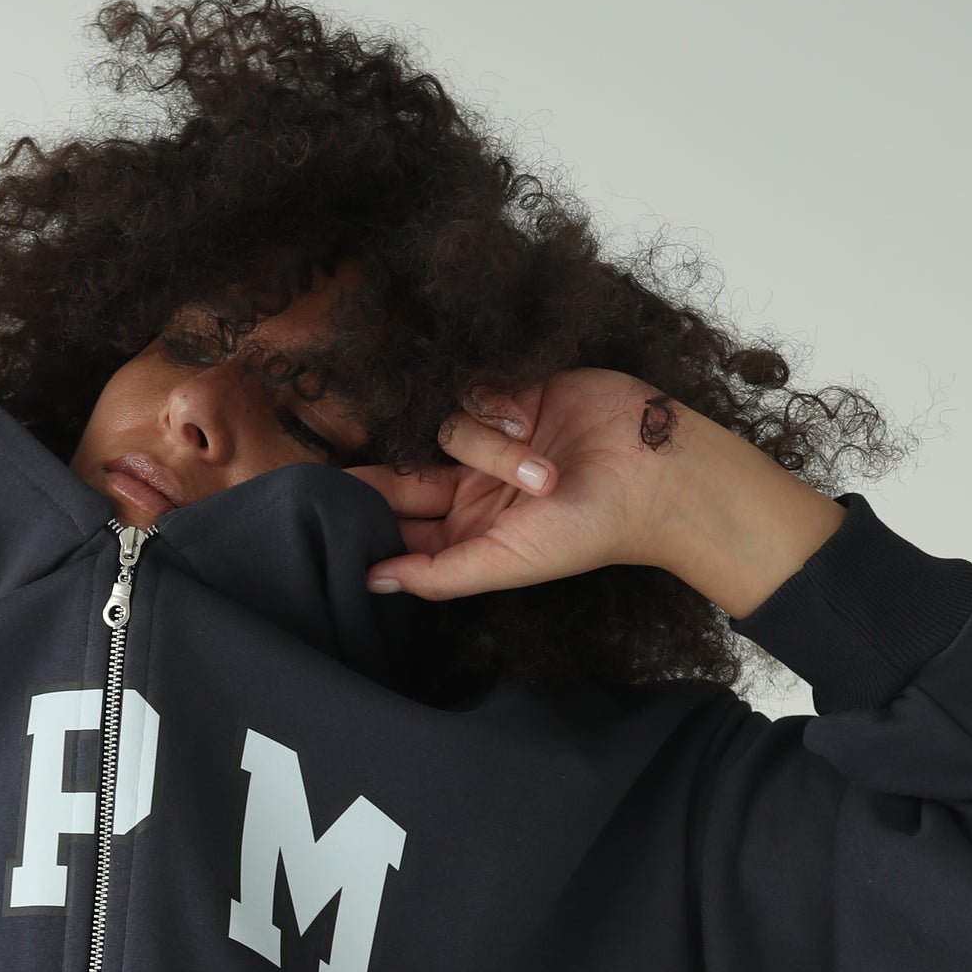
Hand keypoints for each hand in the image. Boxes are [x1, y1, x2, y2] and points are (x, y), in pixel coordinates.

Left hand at [360, 367, 841, 616]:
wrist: (657, 473)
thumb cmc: (589, 529)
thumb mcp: (506, 562)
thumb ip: (437, 576)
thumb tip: (369, 584)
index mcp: (465, 529)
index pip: (396, 521)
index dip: (361, 514)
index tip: (314, 508)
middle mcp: (471, 483)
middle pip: (403, 469)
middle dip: (390, 471)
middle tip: (337, 472)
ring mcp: (490, 435)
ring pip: (445, 425)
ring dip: (489, 443)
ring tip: (543, 469)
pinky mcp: (511, 390)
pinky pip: (472, 387)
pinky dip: (500, 403)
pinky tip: (536, 417)